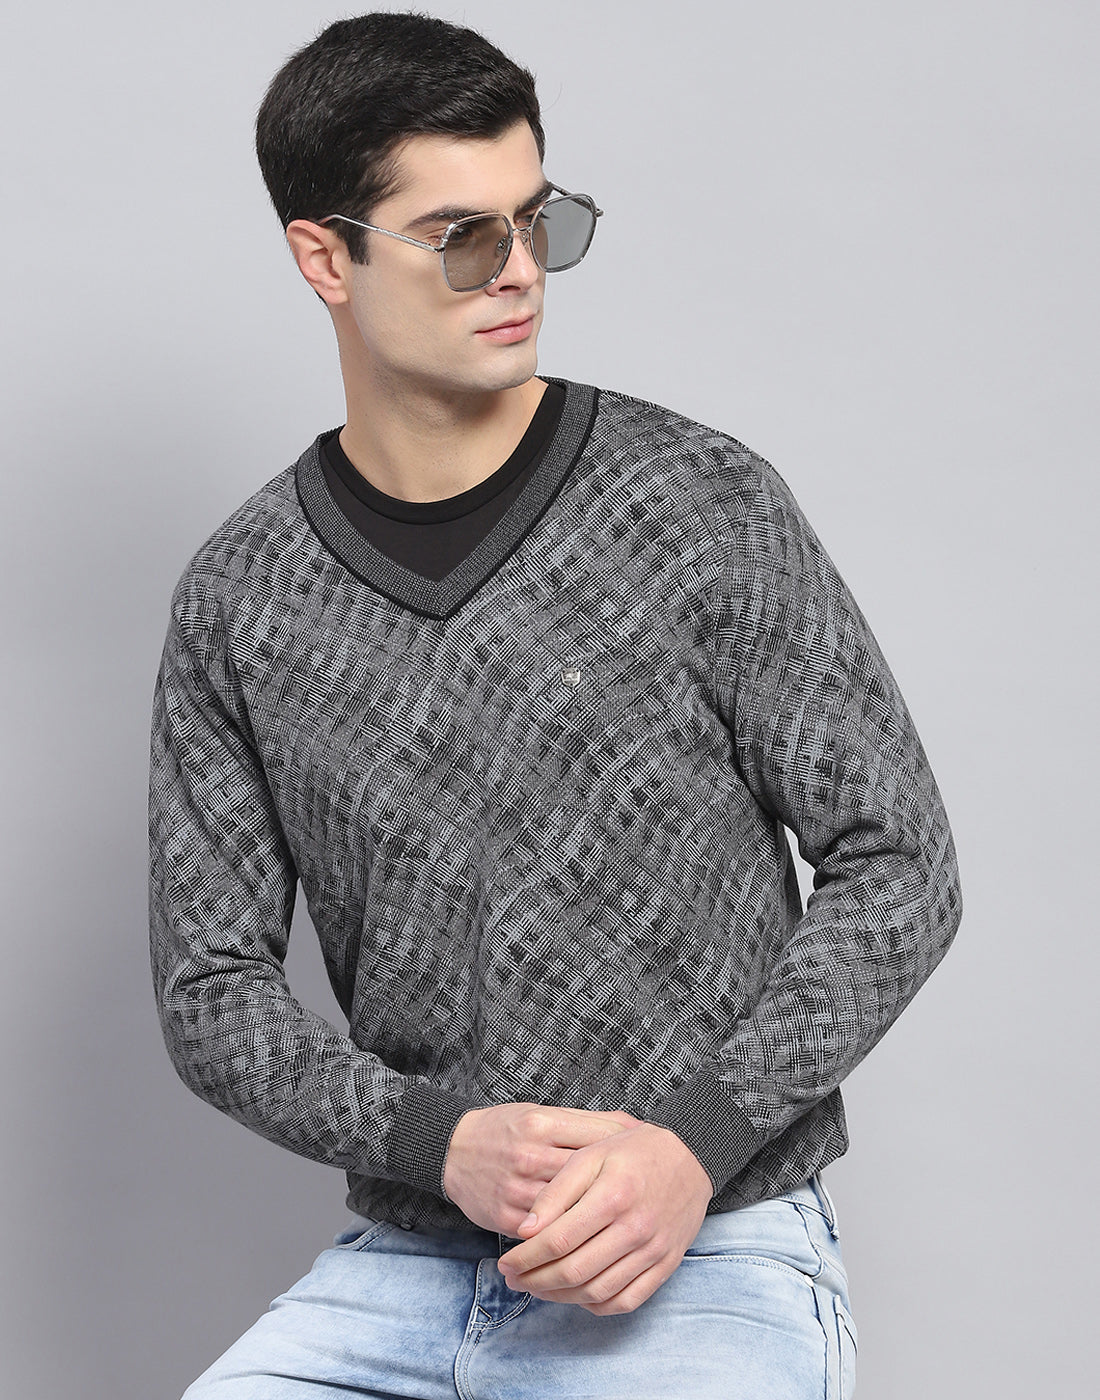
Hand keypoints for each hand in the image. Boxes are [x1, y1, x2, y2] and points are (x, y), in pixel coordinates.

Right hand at [442, 1103, 633, 1235]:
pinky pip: (545, 1236)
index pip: (597, 1139)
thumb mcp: (542, 1114)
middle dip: (619, 1191)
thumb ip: (586, 1123)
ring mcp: (517, 1188)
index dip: (628, 1153)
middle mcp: (530, 1154)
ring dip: (598, 1223)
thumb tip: (635, 1126)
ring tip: (628, 1229)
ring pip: (568, 1213)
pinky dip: (568, 1242)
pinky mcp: (506, 1217)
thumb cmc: (506, 1130)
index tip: (650, 1163)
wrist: (453, 1151)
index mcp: (542, 1123)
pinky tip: (591, 1246)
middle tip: (648, 1203)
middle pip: (587, 1179)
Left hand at [496, 1118, 712, 1314]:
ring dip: (560, 1297)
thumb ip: (556, 1191)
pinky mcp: (666, 1265)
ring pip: (597, 1292)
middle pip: (574, 1271)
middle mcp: (634, 1229)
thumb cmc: (634, 1152)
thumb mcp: (590, 1155)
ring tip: (537, 1287)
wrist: (691, 1156)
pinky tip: (576, 1294)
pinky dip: (596, 1305)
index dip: (526, 1257)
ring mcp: (653, 1251)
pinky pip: (626, 1300)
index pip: (558, 1240)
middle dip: (535, 1280)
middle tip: (513, 1279)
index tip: (506, 1262)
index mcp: (612, 1196)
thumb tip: (525, 1230)